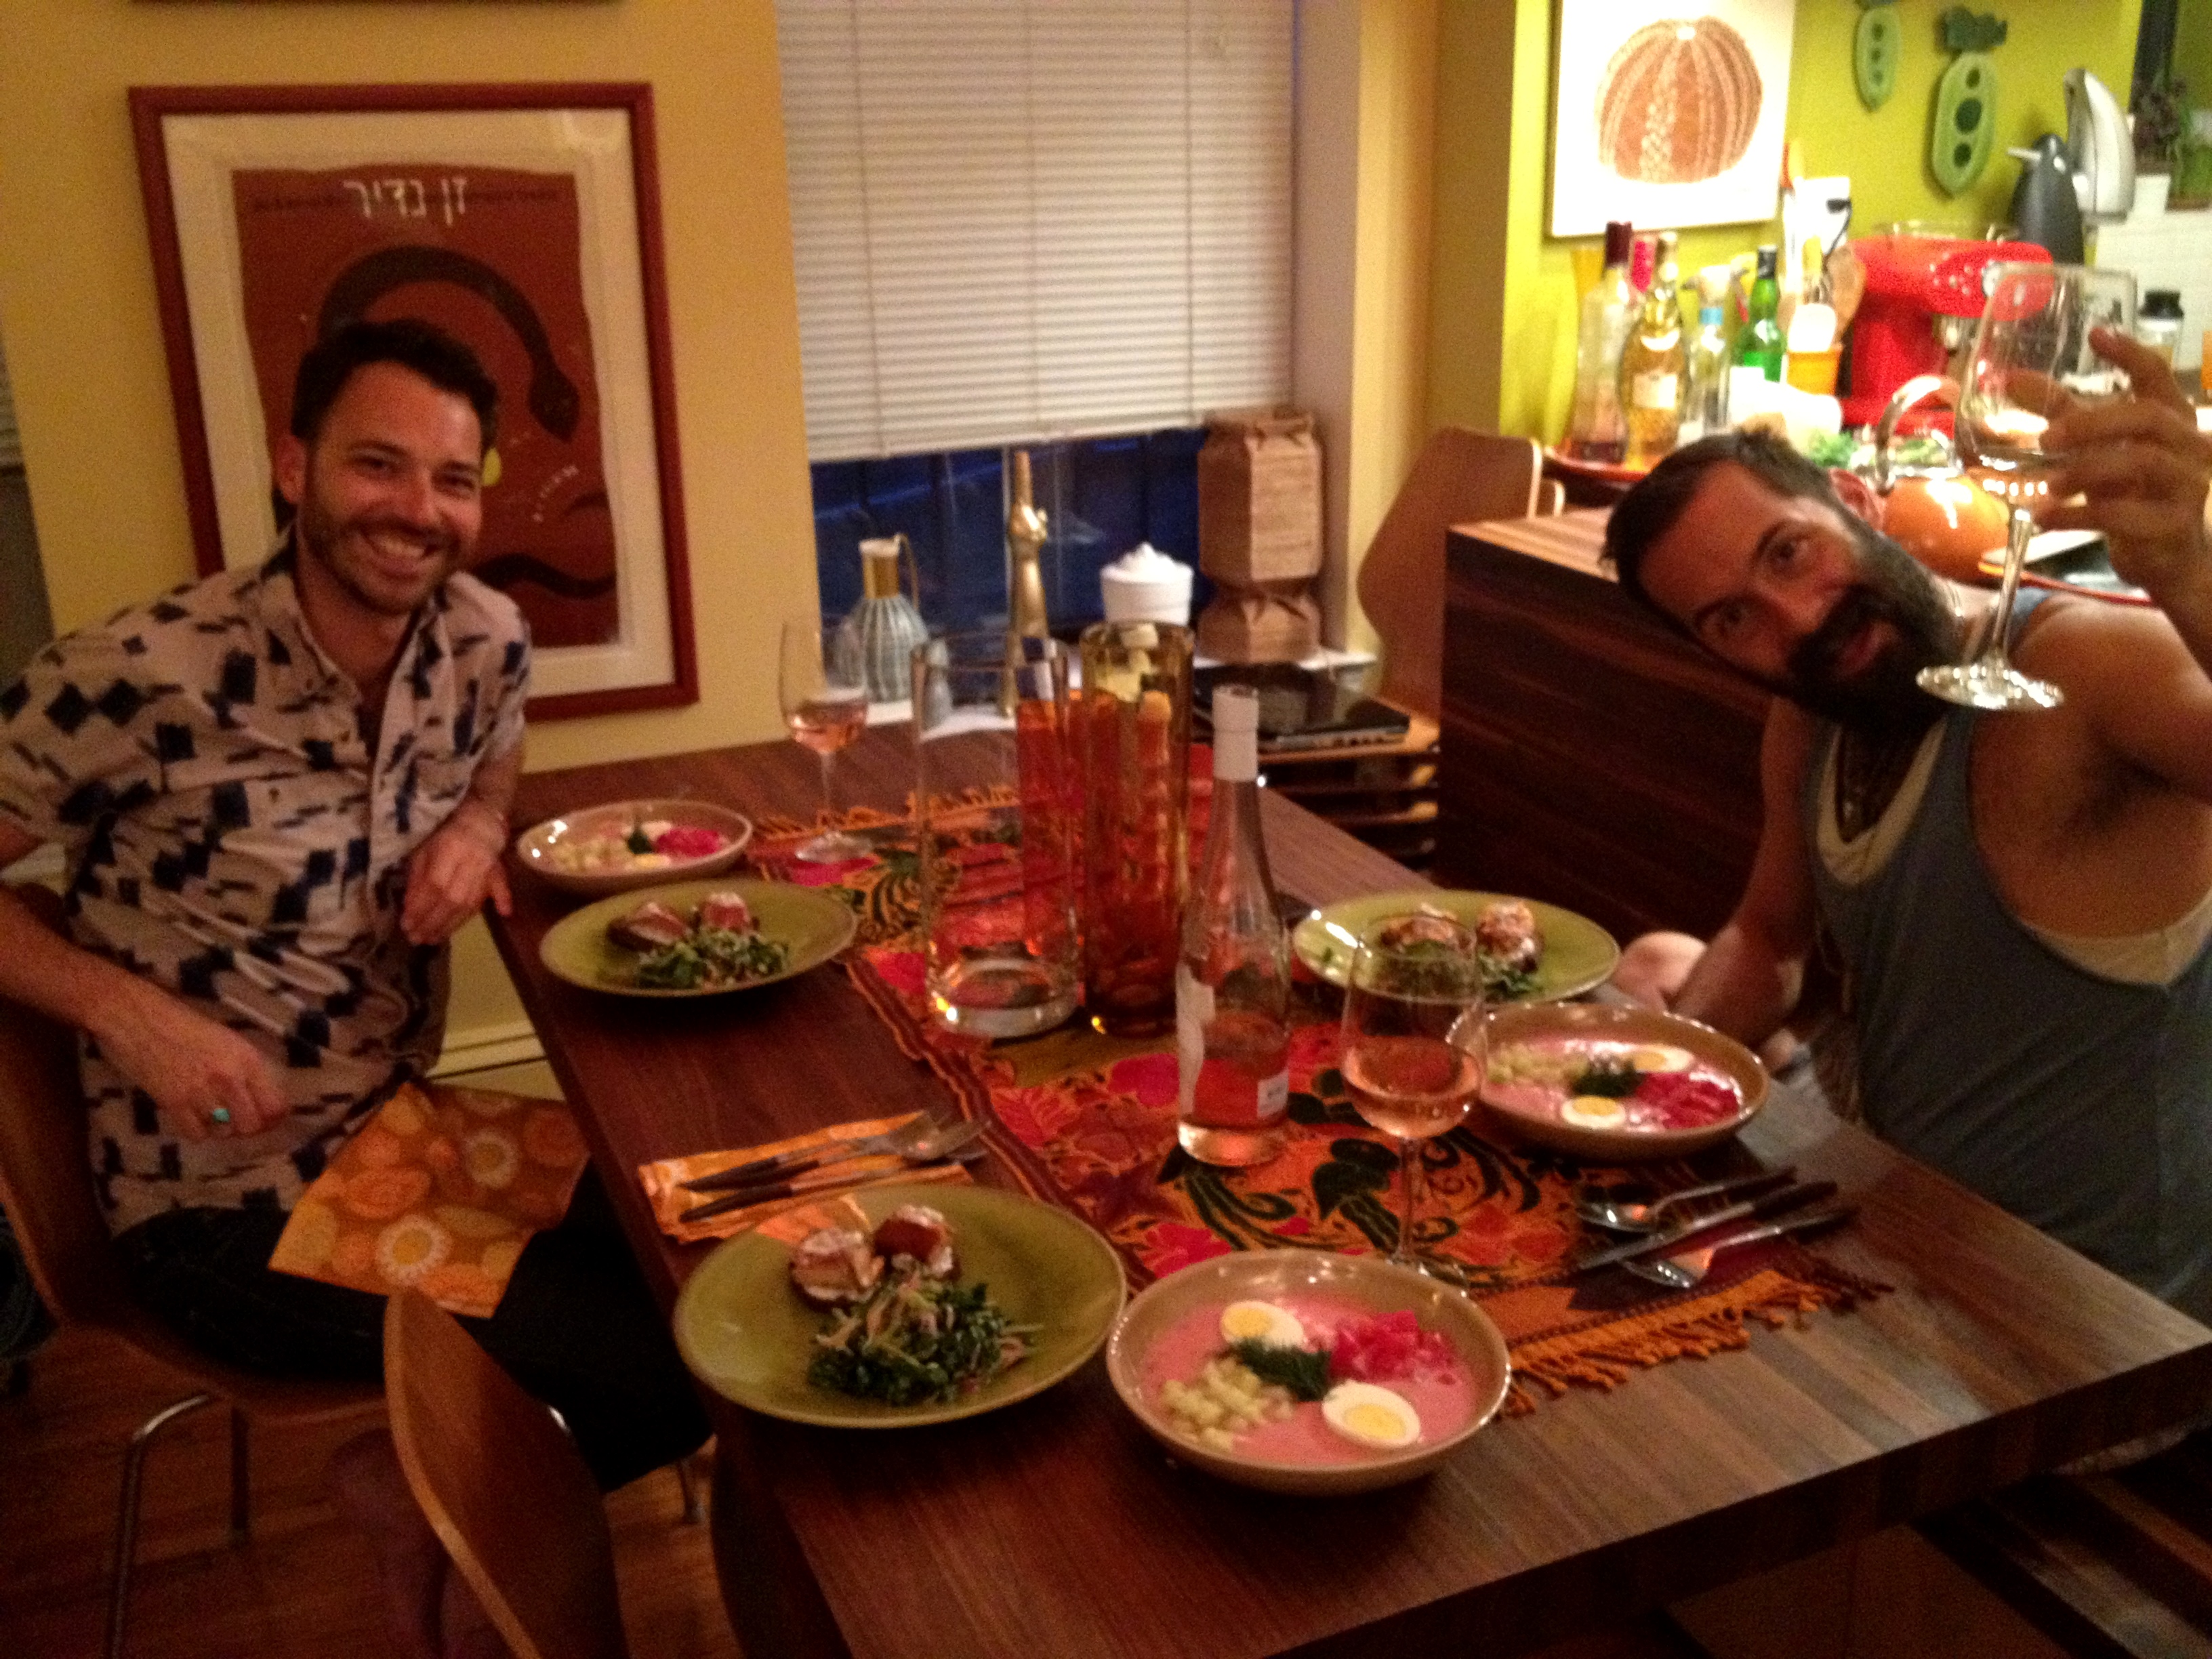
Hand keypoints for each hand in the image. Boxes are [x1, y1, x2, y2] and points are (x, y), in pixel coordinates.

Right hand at [92, 982, 287, 1140]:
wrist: (135, 1016)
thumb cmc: (181, 1022)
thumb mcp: (225, 1039)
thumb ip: (245, 1067)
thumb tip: (260, 1097)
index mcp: (247, 1059)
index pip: (275, 1104)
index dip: (274, 1119)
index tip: (268, 1120)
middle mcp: (229, 1077)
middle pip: (252, 1125)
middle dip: (247, 1128)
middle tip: (237, 1121)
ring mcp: (201, 1091)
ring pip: (224, 1132)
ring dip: (221, 1129)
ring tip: (213, 1117)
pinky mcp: (173, 1102)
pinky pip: (195, 1134)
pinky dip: (196, 1131)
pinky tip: (192, 1118)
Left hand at [402, 799, 511, 944]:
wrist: (480, 822)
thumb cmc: (445, 836)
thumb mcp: (424, 851)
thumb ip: (417, 877)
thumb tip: (410, 906)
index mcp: (448, 851)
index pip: (434, 885)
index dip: (421, 907)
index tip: (406, 925)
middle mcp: (469, 862)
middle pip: (452, 899)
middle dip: (433, 922)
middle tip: (417, 938)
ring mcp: (486, 869)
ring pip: (471, 902)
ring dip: (452, 924)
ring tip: (434, 939)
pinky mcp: (498, 874)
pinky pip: (497, 889)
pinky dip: (495, 904)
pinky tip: (498, 916)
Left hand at [2042, 328, 2211, 605]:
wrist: (2165, 561)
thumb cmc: (2132, 498)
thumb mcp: (2096, 453)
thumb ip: (2061, 416)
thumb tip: (2010, 379)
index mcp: (2171, 421)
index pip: (2158, 376)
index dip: (2131, 353)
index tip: (2095, 334)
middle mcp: (2187, 446)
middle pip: (2150, 416)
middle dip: (2095, 422)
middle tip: (2046, 438)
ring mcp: (2187, 485)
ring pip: (2143, 462)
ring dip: (2086, 470)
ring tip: (2047, 484)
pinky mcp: (2173, 524)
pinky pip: (2125, 515)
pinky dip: (2077, 515)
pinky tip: (2043, 517)